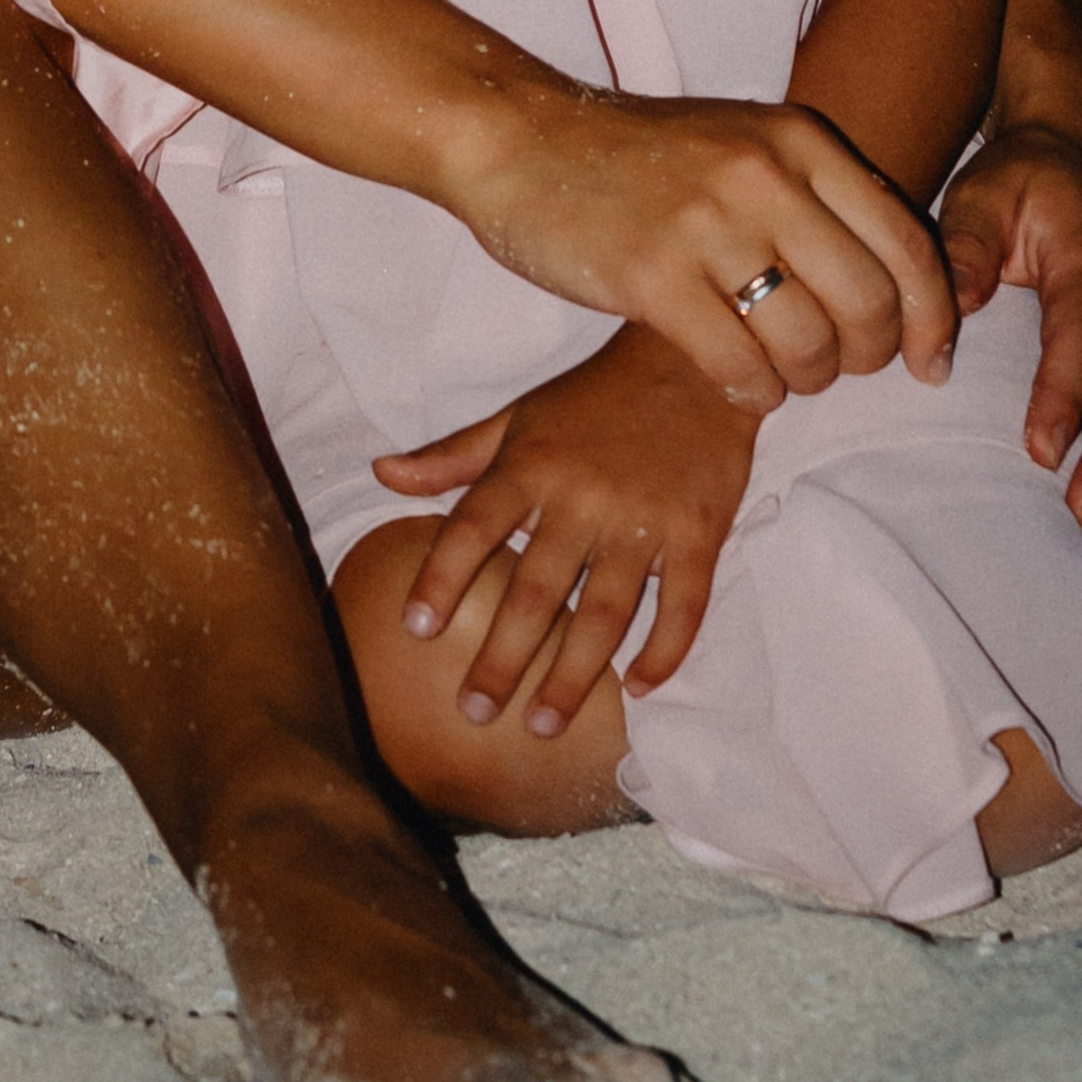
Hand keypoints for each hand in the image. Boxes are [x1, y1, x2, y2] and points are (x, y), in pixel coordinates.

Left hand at [373, 326, 753, 734]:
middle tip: (474, 713)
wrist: (696, 356)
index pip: (473, 528)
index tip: (415, 631)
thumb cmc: (595, 397)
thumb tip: (381, 473)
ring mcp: (644, 518)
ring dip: (572, 675)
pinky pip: (683, 604)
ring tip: (542, 725)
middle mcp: (582, 496)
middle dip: (502, 658)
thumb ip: (452, 455)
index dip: (442, 579)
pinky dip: (664, 651)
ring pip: (604, 612)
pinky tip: (639, 689)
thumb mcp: (519, 417)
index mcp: (532, 466)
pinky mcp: (700, 530)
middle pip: (535, 589)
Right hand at [451, 82, 957, 408]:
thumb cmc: (637, 157)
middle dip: (868, 358)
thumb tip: (900, 294)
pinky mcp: (651, 276)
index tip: (929, 364)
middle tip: (838, 370)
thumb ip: (816, 201)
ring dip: (806, 381)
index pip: (906, 244)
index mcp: (798, 139)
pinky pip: (740, 368)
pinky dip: (753, 395)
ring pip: (809, 343)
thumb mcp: (741, 146)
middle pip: (869, 303)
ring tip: (781, 375)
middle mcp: (764, 174)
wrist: (519, 136)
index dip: (933, 318)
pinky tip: (739, 386)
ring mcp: (707, 223)